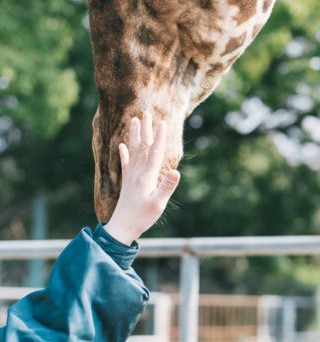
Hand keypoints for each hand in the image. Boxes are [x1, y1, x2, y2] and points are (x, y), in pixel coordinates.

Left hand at [104, 112, 179, 244]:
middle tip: (146, 112)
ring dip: (134, 135)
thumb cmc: (142, 217)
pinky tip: (121, 145)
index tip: (162, 122)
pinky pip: (125, 163)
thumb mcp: (158, 204)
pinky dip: (123, 152)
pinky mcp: (127, 182)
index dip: (159, 137)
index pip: (154, 152)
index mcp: (146, 176)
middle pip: (142, 146)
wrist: (121, 228)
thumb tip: (176, 171)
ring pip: (133, 150)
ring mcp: (131, 176)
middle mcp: (137, 172)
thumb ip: (167, 187)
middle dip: (145, 129)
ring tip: (134, 120)